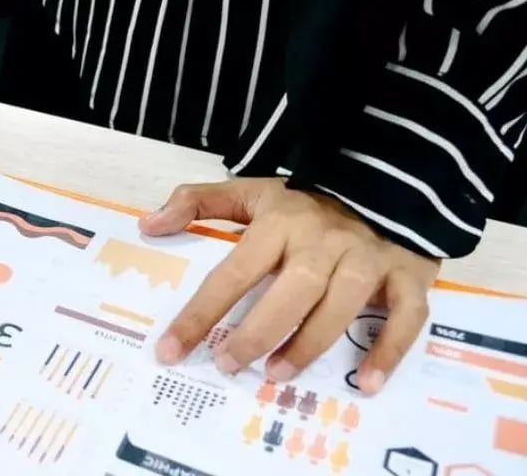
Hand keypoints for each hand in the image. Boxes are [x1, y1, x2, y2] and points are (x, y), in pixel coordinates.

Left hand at [139, 179, 438, 394]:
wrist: (388, 175)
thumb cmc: (307, 199)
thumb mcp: (251, 190)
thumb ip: (199, 203)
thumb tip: (148, 225)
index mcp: (281, 222)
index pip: (233, 271)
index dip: (201, 313)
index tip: (171, 349)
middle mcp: (324, 241)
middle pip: (291, 291)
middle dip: (257, 332)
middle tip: (228, 364)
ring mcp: (370, 258)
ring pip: (342, 305)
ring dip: (310, 344)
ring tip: (277, 374)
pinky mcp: (410, 274)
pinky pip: (406, 317)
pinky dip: (389, 351)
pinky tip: (366, 382)